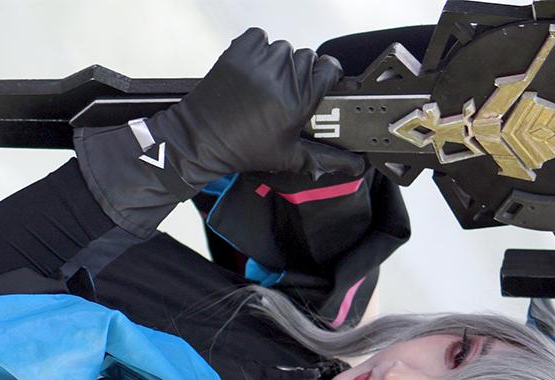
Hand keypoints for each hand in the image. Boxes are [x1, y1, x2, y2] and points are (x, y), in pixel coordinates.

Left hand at [72, 28, 363, 238]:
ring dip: (276, 62)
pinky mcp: (239, 52)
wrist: (199, 140)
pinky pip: (259, 38)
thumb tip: (355, 166)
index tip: (316, 85)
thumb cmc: (242, 149)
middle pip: (306, 58)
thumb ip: (324, 159)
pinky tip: (250, 71)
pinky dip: (256, 49)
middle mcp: (282, 77)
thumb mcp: (286, 157)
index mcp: (299, 100)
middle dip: (297, 73)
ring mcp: (259, 62)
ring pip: (282, 48)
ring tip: (263, 84)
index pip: (328, 69)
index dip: (324, 76)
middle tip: (282, 93)